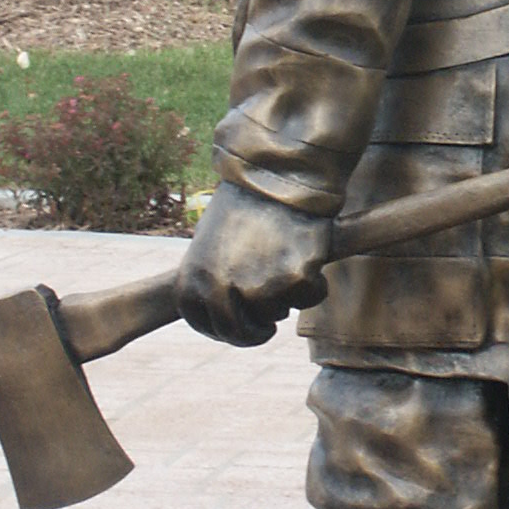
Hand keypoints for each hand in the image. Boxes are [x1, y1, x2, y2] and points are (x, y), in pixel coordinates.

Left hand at [177, 181, 330, 347]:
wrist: (279, 175)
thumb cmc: (245, 204)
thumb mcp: (210, 241)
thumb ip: (211, 277)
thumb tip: (222, 309)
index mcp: (194, 277)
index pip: (202, 322)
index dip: (221, 329)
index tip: (237, 326)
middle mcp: (223, 288)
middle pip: (239, 333)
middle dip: (255, 332)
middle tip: (266, 326)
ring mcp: (260, 287)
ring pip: (277, 314)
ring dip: (284, 297)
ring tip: (284, 259)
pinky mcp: (296, 280)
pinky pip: (309, 299)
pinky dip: (313, 285)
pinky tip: (307, 257)